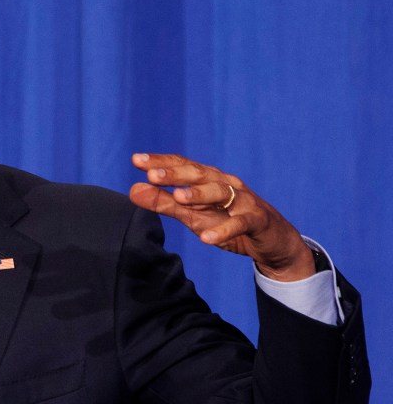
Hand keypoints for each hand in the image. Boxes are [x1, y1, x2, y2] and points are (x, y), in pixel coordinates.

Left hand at [128, 153, 314, 281]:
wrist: (271, 242)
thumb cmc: (227, 223)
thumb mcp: (192, 215)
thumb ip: (164, 203)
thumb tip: (132, 190)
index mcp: (208, 180)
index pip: (183, 166)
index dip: (161, 162)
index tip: (136, 160)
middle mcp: (226, 184)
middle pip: (199, 174)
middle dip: (175, 173)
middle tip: (151, 175)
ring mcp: (244, 200)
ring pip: (221, 192)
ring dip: (199, 194)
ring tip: (179, 198)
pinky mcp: (259, 220)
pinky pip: (241, 223)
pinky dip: (224, 230)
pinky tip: (206, 238)